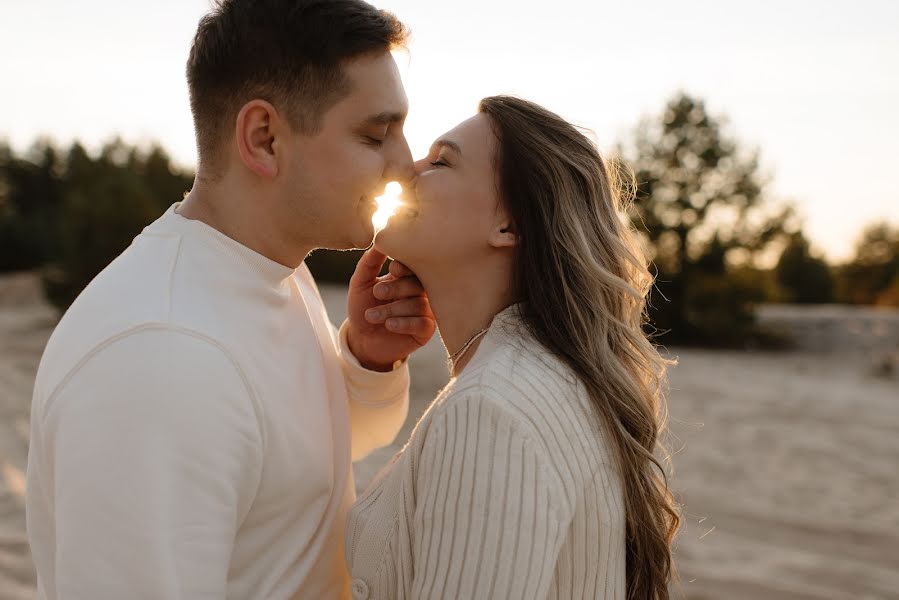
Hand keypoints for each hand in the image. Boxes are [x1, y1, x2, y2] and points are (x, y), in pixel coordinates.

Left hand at [345, 247, 435, 370]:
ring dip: (392, 309)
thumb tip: (379, 241)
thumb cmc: (362, 308)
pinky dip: (404, 323)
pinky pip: (423, 323)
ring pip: (418, 304)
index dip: (406, 266)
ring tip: (372, 316)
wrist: (361, 340)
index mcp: (406, 276)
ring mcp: (425, 310)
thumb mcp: (360, 283)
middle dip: (396, 288)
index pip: (415, 265)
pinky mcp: (426, 330)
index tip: (392, 270)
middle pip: (418, 283)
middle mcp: (419, 291)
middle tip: (377, 293)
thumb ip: (369, 262)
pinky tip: (389, 325)